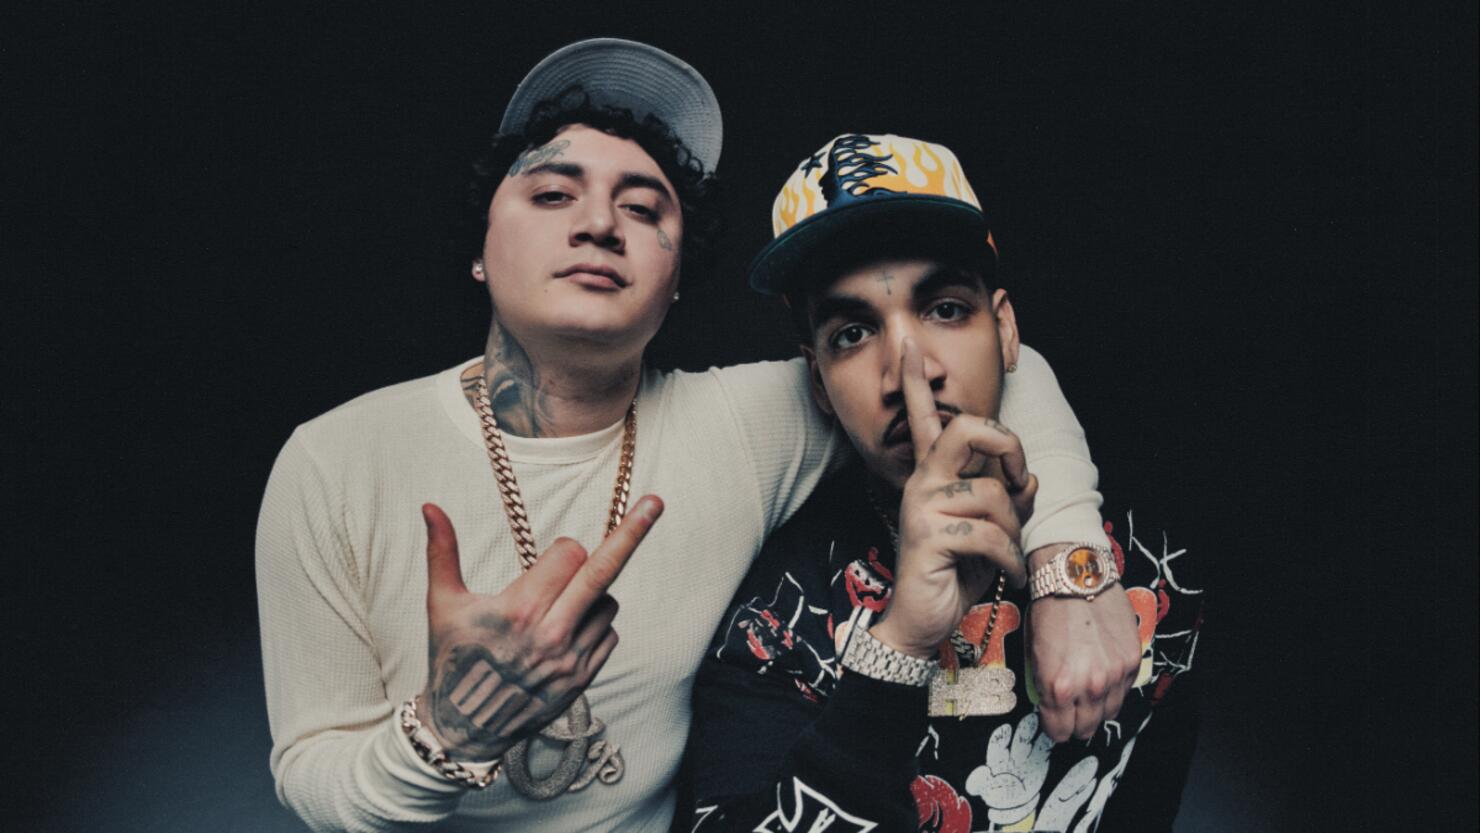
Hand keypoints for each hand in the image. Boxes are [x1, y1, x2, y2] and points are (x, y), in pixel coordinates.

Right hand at [416, 497, 662, 759]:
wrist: (464, 727)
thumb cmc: (451, 658)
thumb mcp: (443, 604)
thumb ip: (442, 552)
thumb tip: (430, 506)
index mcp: (519, 609)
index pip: (569, 554)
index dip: (561, 551)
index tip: (547, 560)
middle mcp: (551, 633)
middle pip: (603, 570)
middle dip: (631, 531)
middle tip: (656, 502)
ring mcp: (571, 658)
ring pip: (607, 601)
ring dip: (591, 594)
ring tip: (557, 610)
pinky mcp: (583, 678)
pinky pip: (609, 632)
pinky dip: (595, 624)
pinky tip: (566, 633)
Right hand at [870, 338, 1038, 658]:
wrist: (925, 619)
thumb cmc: (957, 572)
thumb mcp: (993, 531)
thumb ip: (1009, 500)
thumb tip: (1028, 480)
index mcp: (933, 474)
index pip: (923, 419)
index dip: (913, 381)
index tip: (908, 345)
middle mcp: (922, 482)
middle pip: (967, 430)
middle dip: (1006, 445)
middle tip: (1016, 476)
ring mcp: (922, 506)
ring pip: (994, 496)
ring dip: (1013, 531)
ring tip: (1003, 555)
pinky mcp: (929, 536)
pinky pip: (991, 534)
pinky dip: (1009, 558)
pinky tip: (1003, 573)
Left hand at [1026, 560, 1139, 741]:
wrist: (1076, 576)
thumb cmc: (1048, 608)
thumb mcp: (1035, 652)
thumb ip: (1045, 685)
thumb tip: (1051, 705)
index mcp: (1057, 686)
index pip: (1059, 731)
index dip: (1054, 729)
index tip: (1053, 723)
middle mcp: (1088, 686)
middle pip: (1085, 729)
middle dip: (1075, 724)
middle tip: (1070, 715)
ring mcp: (1114, 676)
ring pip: (1108, 714)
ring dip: (1096, 709)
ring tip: (1086, 695)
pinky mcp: (1132, 662)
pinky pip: (1123, 692)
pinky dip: (1113, 690)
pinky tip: (1102, 677)